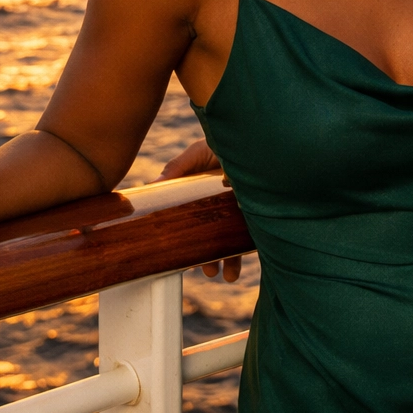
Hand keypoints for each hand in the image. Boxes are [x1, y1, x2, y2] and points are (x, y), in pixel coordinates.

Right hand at [158, 139, 242, 281]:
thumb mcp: (196, 155)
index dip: (187, 242)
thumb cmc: (219, 144)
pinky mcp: (261, 213)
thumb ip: (177, 168)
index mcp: (202, 198)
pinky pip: (255, 237)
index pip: (192, 225)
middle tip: (207, 270)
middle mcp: (221, 207)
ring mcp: (241, 212)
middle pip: (213, 238)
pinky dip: (247, 253)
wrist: (254, 138)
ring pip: (233, 242)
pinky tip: (238, 268)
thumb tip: (152, 185)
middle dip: (209, 257)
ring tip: (224, 275)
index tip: (181, 260)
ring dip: (228, 260)